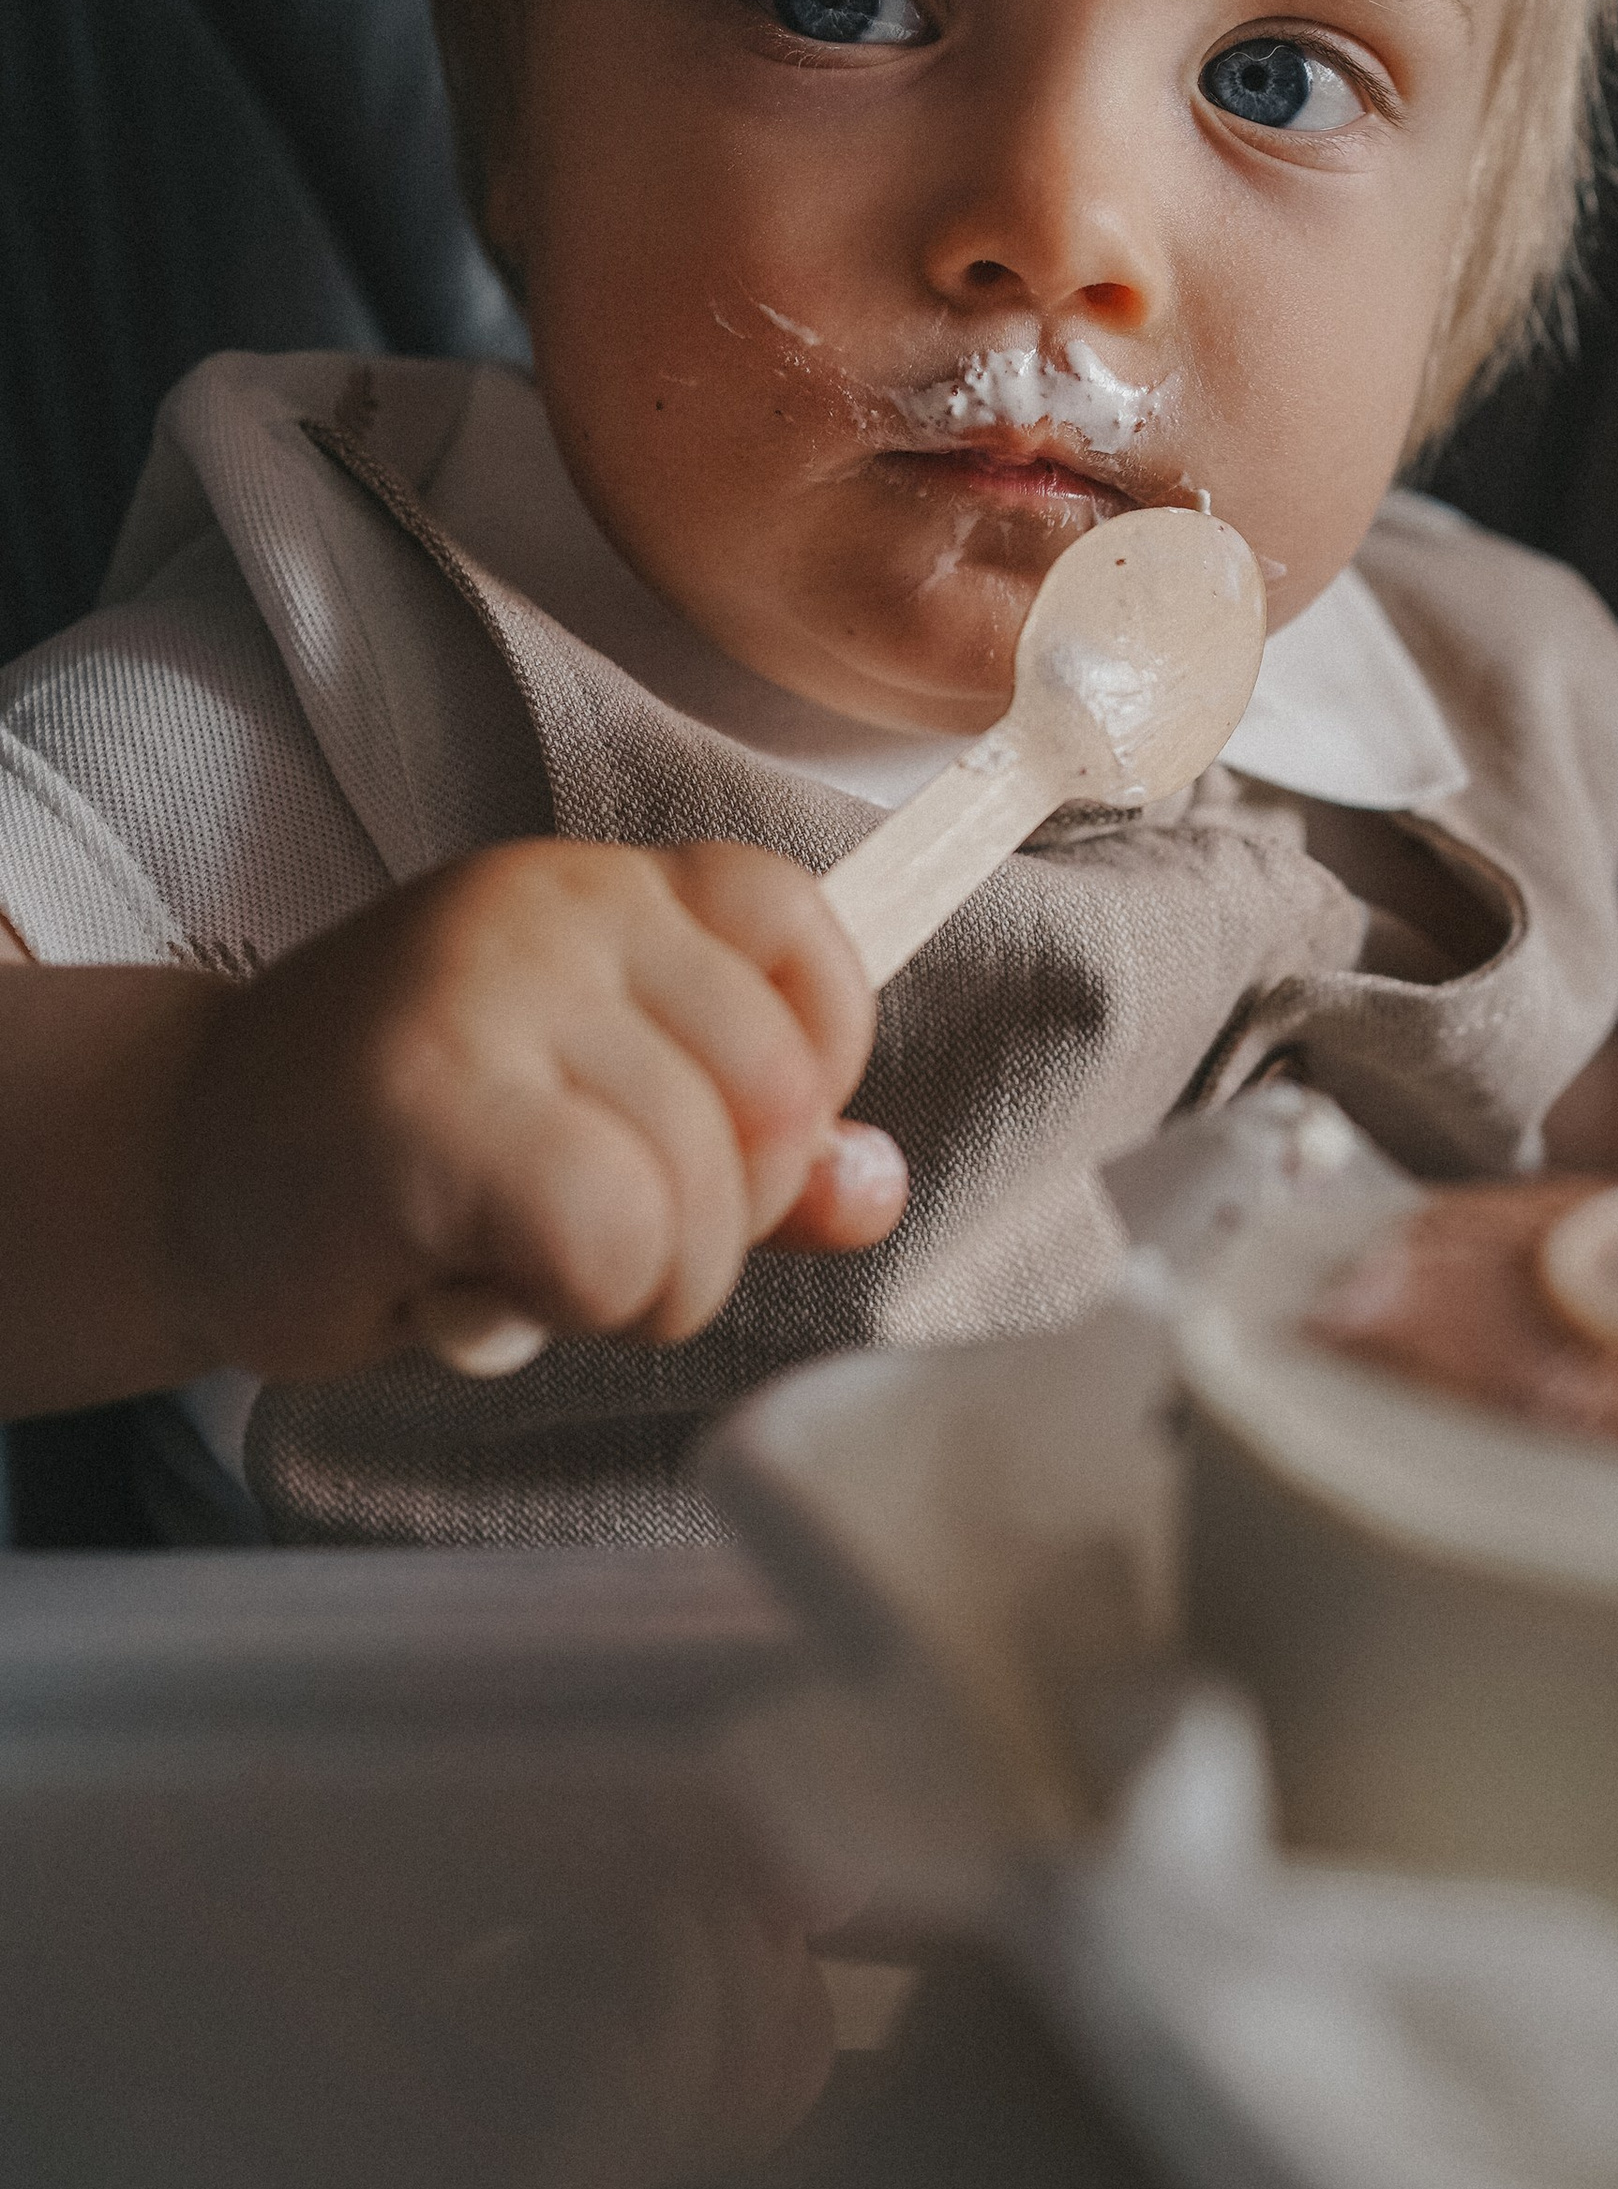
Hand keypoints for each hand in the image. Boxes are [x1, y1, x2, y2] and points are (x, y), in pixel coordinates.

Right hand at [160, 838, 901, 1377]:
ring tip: (514, 1257)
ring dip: (636, 1285)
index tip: (716, 1146)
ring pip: (701, 1186)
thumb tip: (872, 1184)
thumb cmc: (400, 1159)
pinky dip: (578, 1300)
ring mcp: (489, 989)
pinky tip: (483, 1282)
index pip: (803, 931)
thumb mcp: (599, 1121)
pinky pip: (614, 1238)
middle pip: (774, 1093)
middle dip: (715, 1223)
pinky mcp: (430, 1101)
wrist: (174, 1171)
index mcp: (612, 888)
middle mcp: (557, 907)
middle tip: (587, 1236)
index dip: (808, 1072)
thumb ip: (749, 1149)